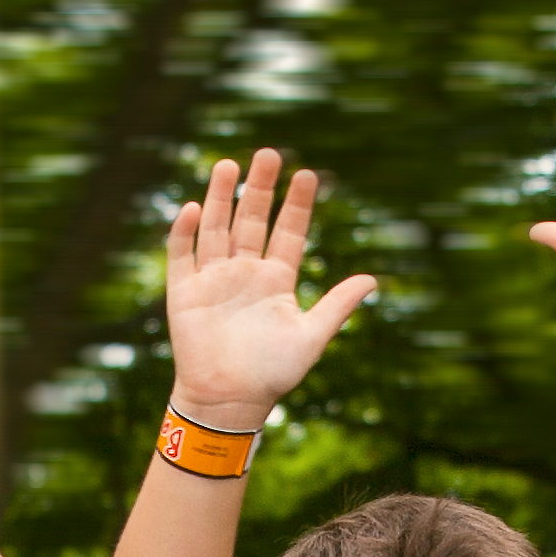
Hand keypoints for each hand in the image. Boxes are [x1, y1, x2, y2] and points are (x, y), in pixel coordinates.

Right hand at [161, 149, 378, 423]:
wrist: (229, 402)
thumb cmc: (272, 375)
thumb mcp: (311, 337)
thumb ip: (337, 306)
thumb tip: (373, 279)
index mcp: (276, 281)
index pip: (288, 232)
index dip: (297, 204)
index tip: (308, 174)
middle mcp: (245, 273)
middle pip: (252, 220)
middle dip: (260, 188)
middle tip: (269, 154)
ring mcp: (214, 280)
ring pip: (217, 228)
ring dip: (221, 198)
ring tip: (228, 165)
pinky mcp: (185, 293)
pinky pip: (182, 256)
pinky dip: (185, 233)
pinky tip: (194, 208)